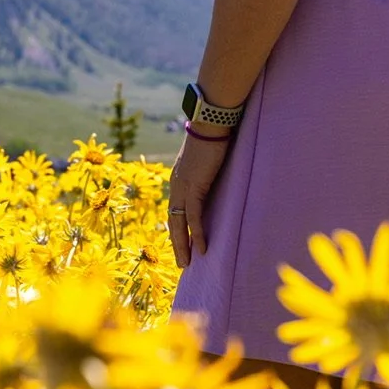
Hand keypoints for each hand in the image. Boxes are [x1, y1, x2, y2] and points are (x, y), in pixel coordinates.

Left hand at [167, 130, 230, 269]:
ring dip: (182, 245)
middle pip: (173, 221)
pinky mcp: (194, 187)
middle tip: (182, 264)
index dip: (177, 229)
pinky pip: (193, 217)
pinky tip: (201, 250)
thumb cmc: (213, 136)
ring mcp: (183, 187)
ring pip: (179, 223)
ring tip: (187, 264)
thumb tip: (216, 179)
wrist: (211, 123)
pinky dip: (197, 234)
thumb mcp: (207, 160)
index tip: (182, 245)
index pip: (175, 210)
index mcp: (178, 179)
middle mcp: (176, 185)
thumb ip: (207, 173)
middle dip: (177, 243)